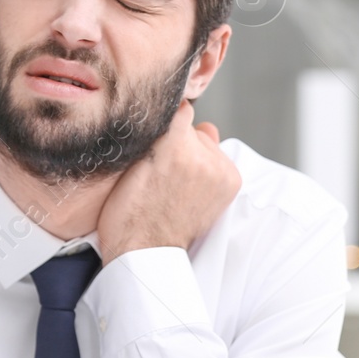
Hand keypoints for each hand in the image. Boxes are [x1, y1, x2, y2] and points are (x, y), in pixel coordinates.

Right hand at [97, 99, 240, 264]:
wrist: (146, 250)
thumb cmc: (127, 208)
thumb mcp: (129, 160)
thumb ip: (159, 130)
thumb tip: (189, 116)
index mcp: (169, 142)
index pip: (178, 107)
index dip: (162, 120)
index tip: (155, 136)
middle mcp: (199, 152)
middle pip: (192, 127)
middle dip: (179, 140)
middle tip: (161, 169)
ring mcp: (218, 168)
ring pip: (206, 143)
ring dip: (195, 154)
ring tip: (176, 181)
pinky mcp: (230, 181)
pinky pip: (219, 160)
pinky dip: (208, 168)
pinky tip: (190, 186)